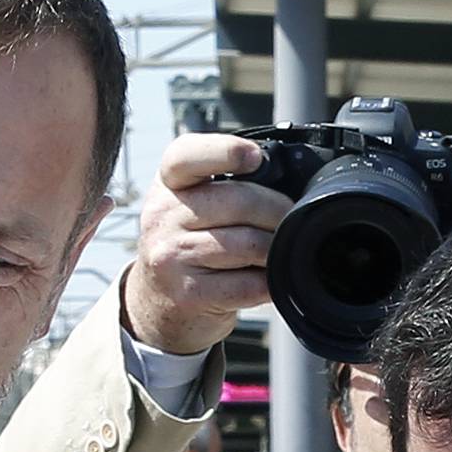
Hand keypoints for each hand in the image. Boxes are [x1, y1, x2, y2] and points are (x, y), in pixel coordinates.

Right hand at [119, 133, 286, 358]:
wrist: (160, 300)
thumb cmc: (189, 242)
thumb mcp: (192, 202)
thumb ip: (225, 184)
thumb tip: (286, 181)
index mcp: (168, 183)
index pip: (187, 155)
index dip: (226, 151)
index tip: (256, 158)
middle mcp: (163, 215)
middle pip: (238, 201)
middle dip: (277, 209)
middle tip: (291, 217)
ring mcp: (172, 256)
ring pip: (248, 244)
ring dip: (276, 248)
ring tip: (279, 248)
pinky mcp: (189, 293)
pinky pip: (248, 284)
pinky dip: (269, 281)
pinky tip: (268, 277)